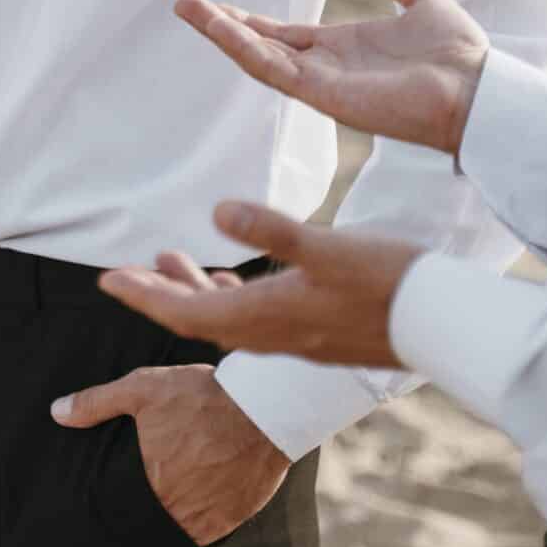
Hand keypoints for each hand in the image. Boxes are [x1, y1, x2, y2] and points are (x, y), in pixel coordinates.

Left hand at [49, 363, 287, 545]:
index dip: (132, 489)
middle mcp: (175, 505)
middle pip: (156, 511)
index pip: (127, 501)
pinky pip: (211, 529)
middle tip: (170, 475)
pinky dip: (207, 516)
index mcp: (149, 479)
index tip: (141, 476)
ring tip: (189, 484)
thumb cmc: (201, 396)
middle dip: (159, 497)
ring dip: (182, 509)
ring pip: (182, 523)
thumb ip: (97, 403)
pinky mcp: (232, 519)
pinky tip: (209, 492)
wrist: (262, 409)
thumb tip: (56, 412)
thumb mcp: (143, 389)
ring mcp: (205, 516)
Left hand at [99, 203, 420, 368]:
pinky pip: (254, 316)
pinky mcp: (314, 328)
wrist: (439, 324)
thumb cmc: (386, 281)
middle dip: (156, 295)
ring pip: (225, 317)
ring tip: (166, 261)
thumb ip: (271, 231)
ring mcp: (294, 334)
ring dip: (192, 292)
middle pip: (196, 319)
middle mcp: (272, 333)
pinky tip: (232, 277)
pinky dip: (230, 296)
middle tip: (120, 275)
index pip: (185, 314)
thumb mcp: (326, 248)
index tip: (106, 280)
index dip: (144, 297)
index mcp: (265, 317)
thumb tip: (217, 213)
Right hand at [175, 0, 487, 156]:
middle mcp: (326, 68)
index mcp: (344, 49)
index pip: (283, 34)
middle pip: (260, 46)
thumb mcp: (424, 2)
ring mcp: (322, 84)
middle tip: (186, 4)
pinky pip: (275, 72)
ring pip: (258, 58)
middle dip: (222, 26)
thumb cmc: (461, 58)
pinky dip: (244, 49)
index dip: (249, 20)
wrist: (481, 91)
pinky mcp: (325, 96)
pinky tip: (221, 28)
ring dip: (222, 34)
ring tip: (187, 8)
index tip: (216, 4)